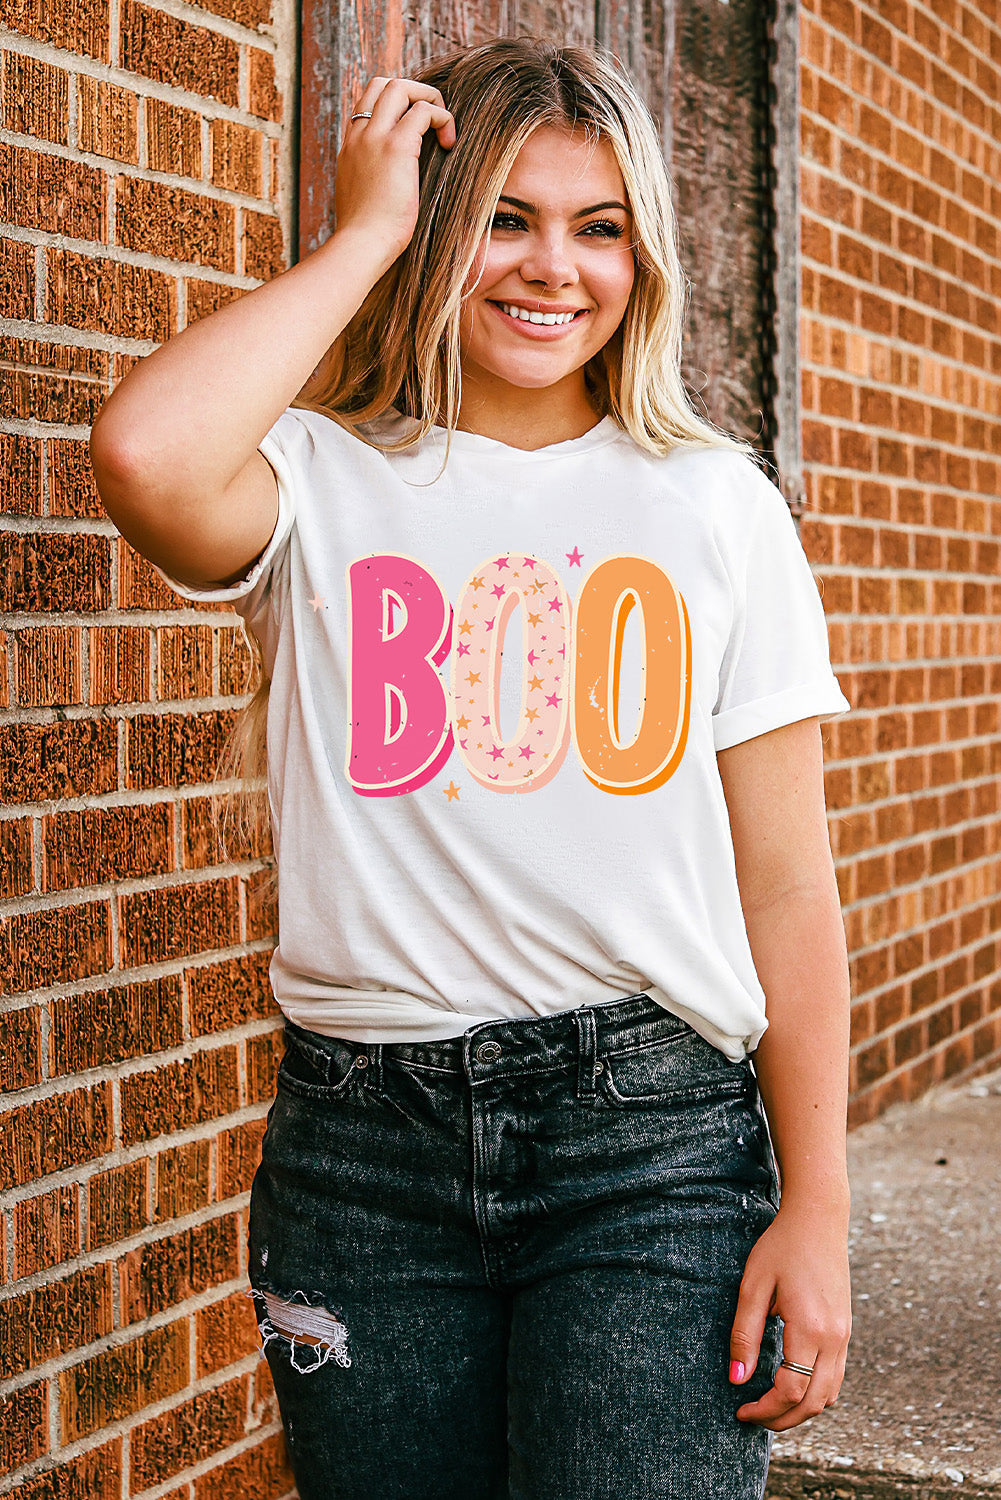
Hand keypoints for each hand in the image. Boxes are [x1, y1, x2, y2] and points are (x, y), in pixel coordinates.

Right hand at [333, 76, 455, 266]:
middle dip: (414, 93)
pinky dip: (441, 118)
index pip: (368, 102)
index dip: (395, 104)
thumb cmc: (366, 236)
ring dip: (429, 99)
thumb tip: (394, 188)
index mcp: (350, 148)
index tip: (415, 127)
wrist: (360, 246)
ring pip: (401, 87)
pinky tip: (449, 143)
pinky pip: (423, 111)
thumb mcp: (363, 201)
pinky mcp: (396, 147)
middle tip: (433, 121)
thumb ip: (373, 182)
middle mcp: (360, 136)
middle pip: (383, 84)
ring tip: (443, 128)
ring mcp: (375, 138)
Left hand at [729, 1199, 850, 1429]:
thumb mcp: (753, 1286)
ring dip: (801, 1410)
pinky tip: (791, 1385)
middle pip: (814, 1403)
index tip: (740, 1410)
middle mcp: (834, 1339)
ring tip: (770, 1406)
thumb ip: (745, 1334)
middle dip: (783, 1419)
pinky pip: (836, 1377)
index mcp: (810, 1329)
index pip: (790, 1390)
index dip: (764, 1409)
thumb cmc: (781, 1247)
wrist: (818, 1219)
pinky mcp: (846, 1331)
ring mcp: (845, 1336)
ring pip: (830, 1395)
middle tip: (752, 1417)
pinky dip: (815, 1392)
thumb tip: (737, 1379)